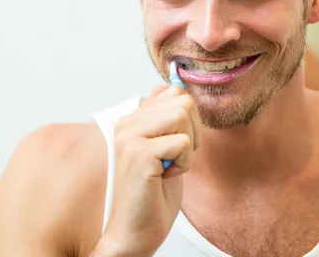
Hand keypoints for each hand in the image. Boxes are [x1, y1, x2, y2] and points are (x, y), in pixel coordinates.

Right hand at [93, 85, 201, 255]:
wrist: (136, 230)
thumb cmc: (152, 193)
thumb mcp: (164, 146)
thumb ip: (165, 117)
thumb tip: (175, 88)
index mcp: (131, 119)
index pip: (173, 92)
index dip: (187, 119)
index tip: (175, 144)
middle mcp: (126, 124)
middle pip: (182, 102)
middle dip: (192, 132)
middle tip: (175, 157)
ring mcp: (129, 138)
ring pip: (182, 116)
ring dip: (187, 146)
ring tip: (170, 165)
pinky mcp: (139, 155)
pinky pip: (181, 142)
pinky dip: (184, 163)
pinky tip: (165, 176)